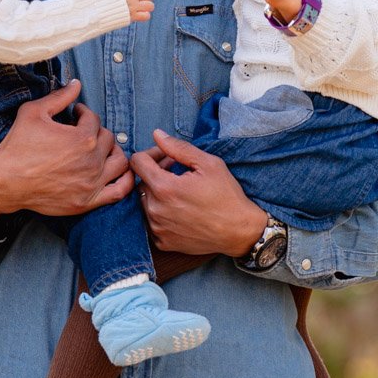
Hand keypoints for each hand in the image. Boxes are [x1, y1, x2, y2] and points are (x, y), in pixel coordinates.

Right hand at [0, 79, 132, 221]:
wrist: (4, 181)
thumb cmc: (17, 145)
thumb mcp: (34, 112)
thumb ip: (60, 97)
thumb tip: (77, 83)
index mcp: (83, 138)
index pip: (94, 119)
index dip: (83, 113)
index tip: (75, 114)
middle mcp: (92, 161)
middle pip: (108, 139)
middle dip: (96, 131)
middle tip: (83, 132)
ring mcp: (91, 183)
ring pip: (119, 162)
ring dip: (113, 152)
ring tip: (100, 150)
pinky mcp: (87, 202)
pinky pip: (119, 191)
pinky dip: (124, 180)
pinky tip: (116, 171)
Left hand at [130, 129, 266, 256]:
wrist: (239, 231)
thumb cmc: (226, 196)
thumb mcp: (208, 164)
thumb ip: (178, 147)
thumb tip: (157, 134)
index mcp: (164, 187)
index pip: (137, 162)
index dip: (151, 154)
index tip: (167, 158)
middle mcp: (155, 209)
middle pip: (141, 182)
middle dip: (155, 173)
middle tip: (177, 172)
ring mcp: (157, 228)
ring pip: (145, 202)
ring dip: (157, 193)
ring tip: (180, 191)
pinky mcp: (162, 242)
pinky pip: (151, 222)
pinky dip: (161, 213)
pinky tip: (179, 210)